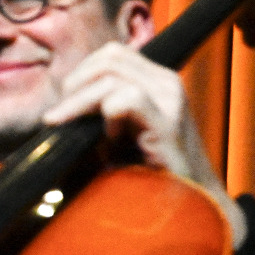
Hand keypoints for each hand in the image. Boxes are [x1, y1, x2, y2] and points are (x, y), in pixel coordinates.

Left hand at [40, 42, 247, 247]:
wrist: (194, 201)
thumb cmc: (153, 169)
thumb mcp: (124, 130)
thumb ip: (101, 108)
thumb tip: (60, 102)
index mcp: (159, 80)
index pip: (113, 53)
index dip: (83, 71)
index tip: (66, 101)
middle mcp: (168, 83)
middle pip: (109, 58)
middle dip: (76, 84)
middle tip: (62, 115)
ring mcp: (171, 100)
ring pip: (111, 75)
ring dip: (82, 101)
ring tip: (77, 126)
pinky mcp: (169, 123)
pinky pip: (129, 99)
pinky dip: (108, 114)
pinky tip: (109, 137)